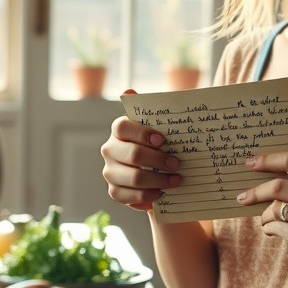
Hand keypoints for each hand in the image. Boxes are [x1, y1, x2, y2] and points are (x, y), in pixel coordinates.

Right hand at [100, 91, 180, 211]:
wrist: (156, 169)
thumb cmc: (159, 143)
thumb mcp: (158, 126)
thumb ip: (150, 111)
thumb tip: (129, 91)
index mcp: (119, 130)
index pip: (122, 127)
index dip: (142, 133)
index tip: (163, 140)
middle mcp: (110, 149)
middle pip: (132, 154)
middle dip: (158, 160)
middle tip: (177, 163)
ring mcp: (110, 171)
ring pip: (134, 177)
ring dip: (158, 180)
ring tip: (176, 180)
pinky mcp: (114, 191)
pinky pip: (129, 196)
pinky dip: (148, 195)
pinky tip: (161, 193)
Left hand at [234, 152, 287, 278]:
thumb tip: (259, 171)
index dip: (267, 160)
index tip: (249, 162)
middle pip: (278, 186)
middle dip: (256, 192)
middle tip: (242, 197)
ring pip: (275, 208)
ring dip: (265, 215)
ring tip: (266, 220)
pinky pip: (276, 227)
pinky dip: (268, 228)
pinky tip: (271, 230)